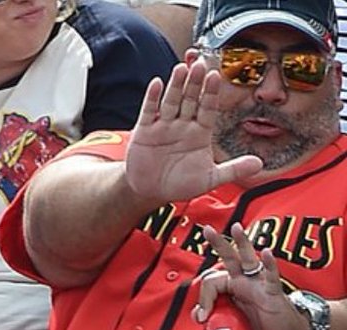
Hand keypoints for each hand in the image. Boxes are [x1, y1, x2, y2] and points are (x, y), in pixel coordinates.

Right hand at [124, 60, 261, 205]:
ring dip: (176, 85)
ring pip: (171, 102)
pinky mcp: (144, 131)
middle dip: (195, 83)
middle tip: (201, 65)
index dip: (211, 93)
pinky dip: (152, 98)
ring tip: (182, 68)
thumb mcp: (209, 179)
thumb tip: (259, 164)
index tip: (216, 76)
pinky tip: (157, 84)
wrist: (150, 192)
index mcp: (200, 132)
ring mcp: (163, 126)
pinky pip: (149, 112)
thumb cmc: (179, 184)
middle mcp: (183, 125)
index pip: (208, 108)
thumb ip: (232, 170)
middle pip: (190, 100)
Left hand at [192, 223, 309, 329]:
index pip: (211, 282)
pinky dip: (269, 265)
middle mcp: (244, 280)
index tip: (202, 318)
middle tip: (207, 230)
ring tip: (236, 229)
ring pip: (249, 259)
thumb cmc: (258, 324)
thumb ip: (212, 316)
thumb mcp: (230, 322)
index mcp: (231, 286)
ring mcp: (259, 284)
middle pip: (229, 257)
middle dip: (218, 243)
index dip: (203, 299)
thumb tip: (197, 314)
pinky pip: (271, 276)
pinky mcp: (273, 292)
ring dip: (242, 243)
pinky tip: (267, 253)